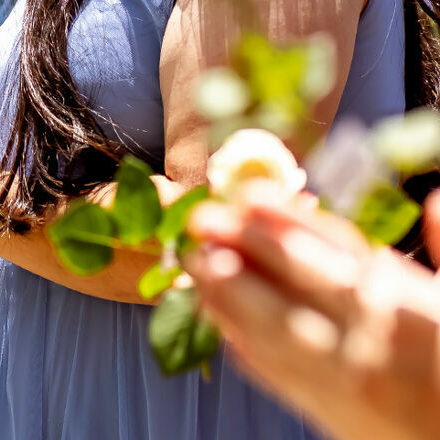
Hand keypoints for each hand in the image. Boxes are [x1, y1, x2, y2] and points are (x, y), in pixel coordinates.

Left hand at [183, 193, 439, 439]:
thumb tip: (435, 198)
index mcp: (406, 306)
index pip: (334, 252)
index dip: (286, 220)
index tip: (248, 194)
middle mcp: (369, 341)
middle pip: (294, 285)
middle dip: (244, 247)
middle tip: (201, 219)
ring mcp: (344, 380)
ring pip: (274, 330)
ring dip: (229, 293)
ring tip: (195, 262)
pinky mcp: (331, 416)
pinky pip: (278, 377)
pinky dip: (244, 345)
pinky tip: (218, 318)